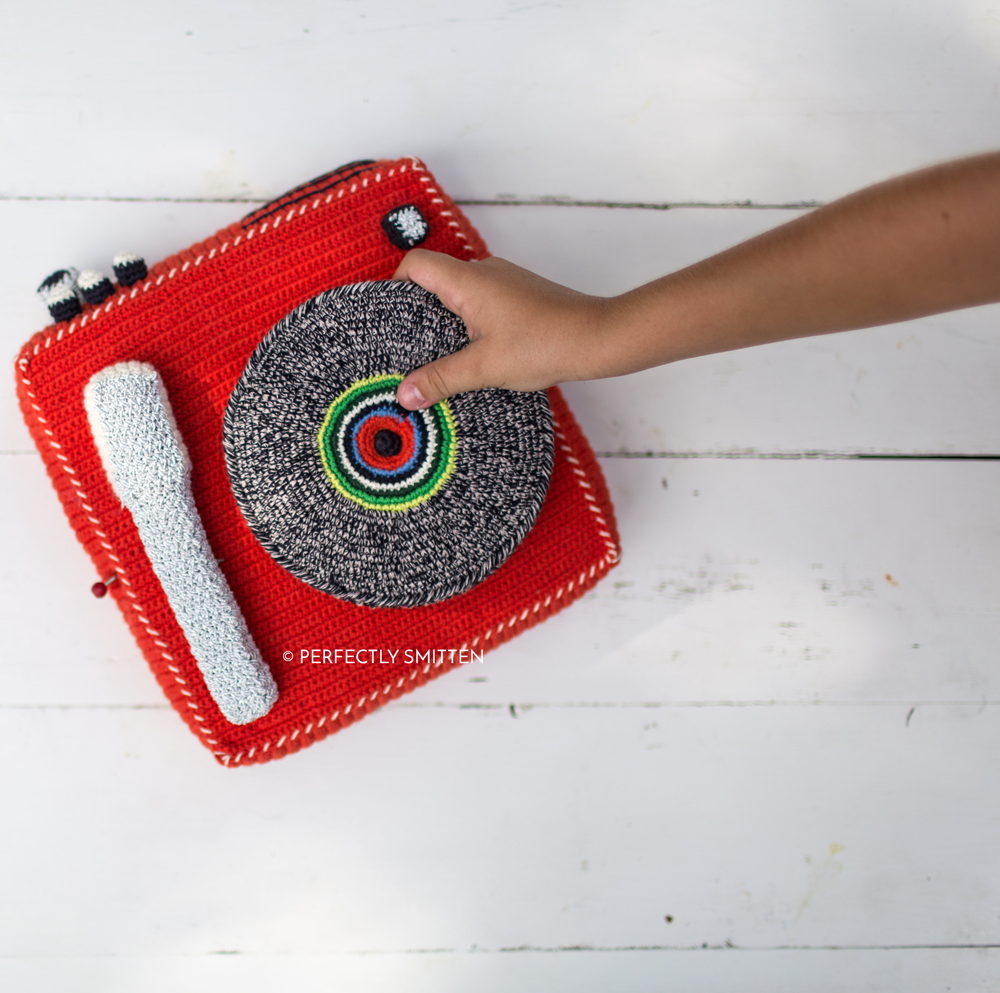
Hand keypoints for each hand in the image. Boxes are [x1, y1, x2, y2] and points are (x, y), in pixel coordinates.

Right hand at [392, 250, 609, 408]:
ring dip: (448, 321)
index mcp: (468, 280)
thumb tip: (404, 394)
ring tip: (442, 356)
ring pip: (462, 293)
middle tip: (408, 347)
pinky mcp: (521, 295)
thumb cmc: (545, 344)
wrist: (598, 338)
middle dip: (419, 312)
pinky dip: (473, 323)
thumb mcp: (484, 368)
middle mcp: (486, 272)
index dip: (395, 286)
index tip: (389, 319)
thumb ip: (441, 379)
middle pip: (436, 280)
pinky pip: (484, 302)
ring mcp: (506, 281)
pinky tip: (477, 354)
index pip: (416, 264)